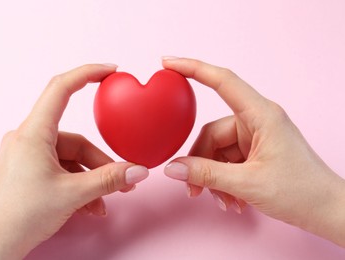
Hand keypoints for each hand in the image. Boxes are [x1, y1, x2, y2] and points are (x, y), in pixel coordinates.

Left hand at [0, 64, 148, 258]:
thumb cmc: (19, 216)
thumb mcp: (72, 195)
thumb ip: (109, 179)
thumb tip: (138, 170)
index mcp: (34, 134)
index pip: (61, 88)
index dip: (87, 73)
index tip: (110, 70)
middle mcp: (28, 139)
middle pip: (76, 140)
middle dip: (102, 162)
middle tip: (124, 180)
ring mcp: (27, 156)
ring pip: (71, 158)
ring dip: (91, 179)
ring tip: (105, 202)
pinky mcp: (28, 171)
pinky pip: (61, 170)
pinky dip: (78, 185)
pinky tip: (90, 207)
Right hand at [162, 57, 344, 246]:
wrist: (327, 211)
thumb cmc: (301, 192)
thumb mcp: (247, 184)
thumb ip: (206, 174)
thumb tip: (172, 168)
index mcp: (261, 115)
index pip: (222, 81)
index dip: (193, 68)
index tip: (168, 63)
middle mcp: (257, 120)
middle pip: (211, 133)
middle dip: (201, 164)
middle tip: (194, 190)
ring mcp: (255, 136)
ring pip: (217, 151)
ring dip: (213, 178)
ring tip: (224, 200)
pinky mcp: (255, 151)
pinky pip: (227, 161)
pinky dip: (223, 180)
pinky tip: (232, 200)